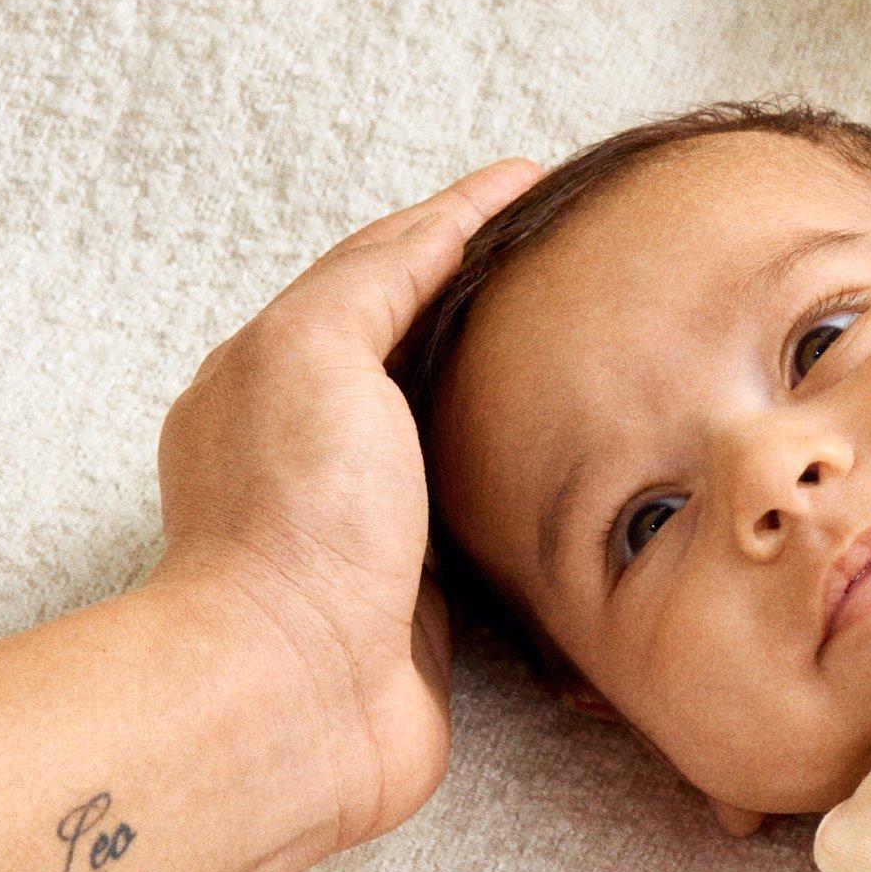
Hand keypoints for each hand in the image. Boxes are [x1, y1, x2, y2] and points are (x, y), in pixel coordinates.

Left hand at [148, 159, 541, 854]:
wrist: (294, 690)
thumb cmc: (293, 524)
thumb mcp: (314, 352)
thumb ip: (371, 281)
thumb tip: (436, 240)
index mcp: (276, 372)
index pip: (381, 265)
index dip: (460, 216)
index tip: (535, 181)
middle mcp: (318, 446)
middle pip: (416, 344)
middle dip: (488, 295)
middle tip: (575, 260)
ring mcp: (372, 527)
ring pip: (455, 432)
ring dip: (513, 391)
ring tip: (594, 355)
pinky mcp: (427, 604)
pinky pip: (487, 522)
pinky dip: (530, 483)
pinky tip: (578, 473)